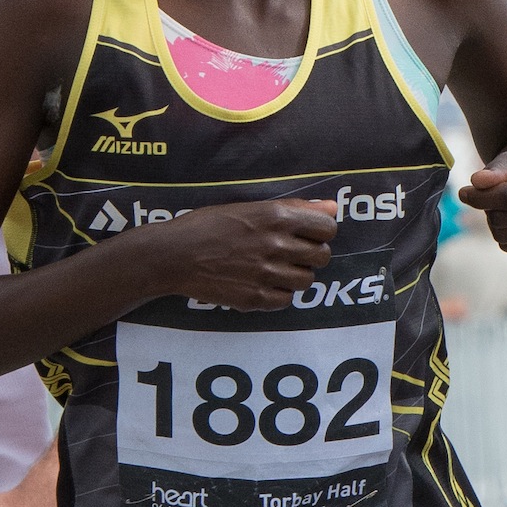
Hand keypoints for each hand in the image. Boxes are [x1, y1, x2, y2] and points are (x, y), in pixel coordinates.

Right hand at [162, 198, 337, 310]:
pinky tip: (262, 282)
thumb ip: (296, 208)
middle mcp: (276, 245)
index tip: (308, 234)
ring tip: (273, 268)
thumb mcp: (250, 207)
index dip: (321, 231)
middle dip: (311, 254)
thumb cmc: (208, 225)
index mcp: (276, 217)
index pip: (327, 228)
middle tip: (289, 252)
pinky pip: (286, 300)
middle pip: (322, 256)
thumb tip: (333, 207)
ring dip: (295, 275)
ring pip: (307, 280)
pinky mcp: (255, 298)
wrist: (173, 255)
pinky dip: (279, 293)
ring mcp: (267, 274)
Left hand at [462, 145, 506, 253]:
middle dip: (488, 209)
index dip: (481, 198)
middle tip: (491, 199)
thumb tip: (476, 182)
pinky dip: (505, 237)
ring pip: (506, 236)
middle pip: (505, 219)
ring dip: (496, 224)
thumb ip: (493, 171)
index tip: (464, 193)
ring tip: (504, 209)